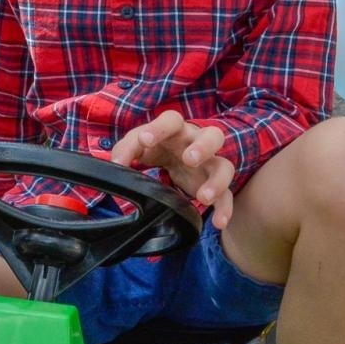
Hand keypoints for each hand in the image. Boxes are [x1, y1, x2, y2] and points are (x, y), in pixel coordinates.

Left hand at [109, 109, 235, 228]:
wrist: (176, 159)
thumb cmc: (157, 147)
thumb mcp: (139, 146)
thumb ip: (126, 150)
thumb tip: (116, 164)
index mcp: (176, 130)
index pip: (171, 120)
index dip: (159, 128)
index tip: (144, 140)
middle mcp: (198, 142)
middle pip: (212, 135)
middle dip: (202, 147)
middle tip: (190, 159)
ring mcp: (210, 163)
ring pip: (225, 166)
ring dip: (217, 181)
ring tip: (203, 197)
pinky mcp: (215, 184)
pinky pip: (227, 196)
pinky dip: (225, 209)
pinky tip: (219, 222)